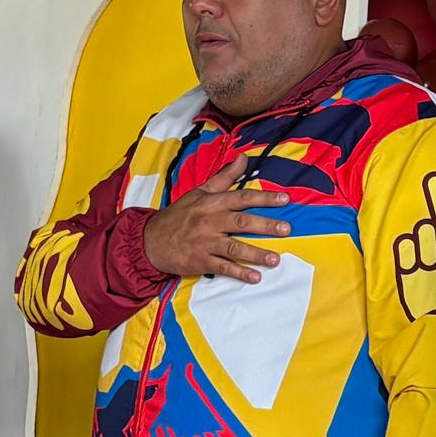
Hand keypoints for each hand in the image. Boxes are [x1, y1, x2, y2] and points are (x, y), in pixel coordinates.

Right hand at [141, 161, 289, 283]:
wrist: (149, 240)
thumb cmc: (178, 215)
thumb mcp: (199, 192)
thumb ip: (224, 177)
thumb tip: (243, 159)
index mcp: (211, 203)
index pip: (241, 197)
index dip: (264, 198)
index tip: (285, 200)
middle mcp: (209, 221)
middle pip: (241, 222)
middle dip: (265, 225)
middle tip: (286, 229)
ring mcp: (204, 242)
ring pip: (234, 247)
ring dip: (256, 254)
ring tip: (275, 259)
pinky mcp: (199, 261)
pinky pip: (222, 267)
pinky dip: (239, 273)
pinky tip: (255, 277)